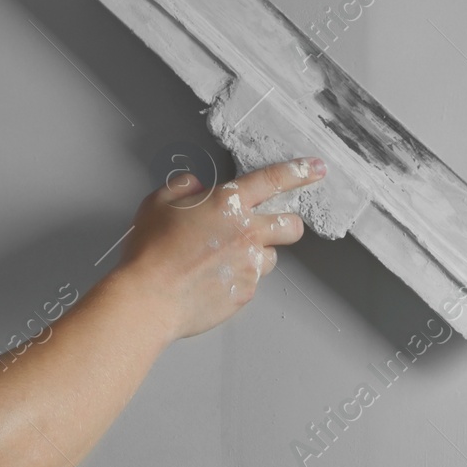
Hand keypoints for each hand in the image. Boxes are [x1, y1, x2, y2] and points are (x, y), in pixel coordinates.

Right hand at [114, 156, 322, 341]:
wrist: (150, 297)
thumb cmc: (151, 251)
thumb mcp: (158, 203)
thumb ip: (182, 188)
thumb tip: (194, 186)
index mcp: (229, 204)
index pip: (274, 180)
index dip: (300, 171)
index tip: (316, 168)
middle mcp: (247, 232)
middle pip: (292, 225)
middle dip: (288, 224)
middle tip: (270, 228)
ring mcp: (250, 264)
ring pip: (272, 256)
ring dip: (257, 254)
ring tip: (225, 259)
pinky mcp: (246, 292)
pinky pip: (252, 281)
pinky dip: (239, 278)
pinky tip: (213, 280)